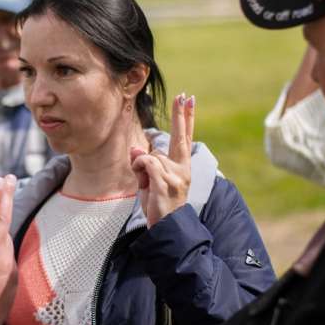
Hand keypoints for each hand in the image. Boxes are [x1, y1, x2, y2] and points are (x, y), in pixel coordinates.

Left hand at [131, 93, 194, 226]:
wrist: (167, 228)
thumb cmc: (158, 205)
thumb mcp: (149, 181)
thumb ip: (145, 164)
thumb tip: (136, 149)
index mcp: (181, 167)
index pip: (184, 137)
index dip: (186, 118)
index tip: (189, 99)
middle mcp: (183, 169)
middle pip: (180, 136)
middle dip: (181, 115)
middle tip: (184, 95)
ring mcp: (177, 175)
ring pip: (150, 156)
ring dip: (141, 168)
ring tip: (146, 185)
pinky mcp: (166, 182)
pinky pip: (146, 162)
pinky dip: (140, 169)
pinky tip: (144, 182)